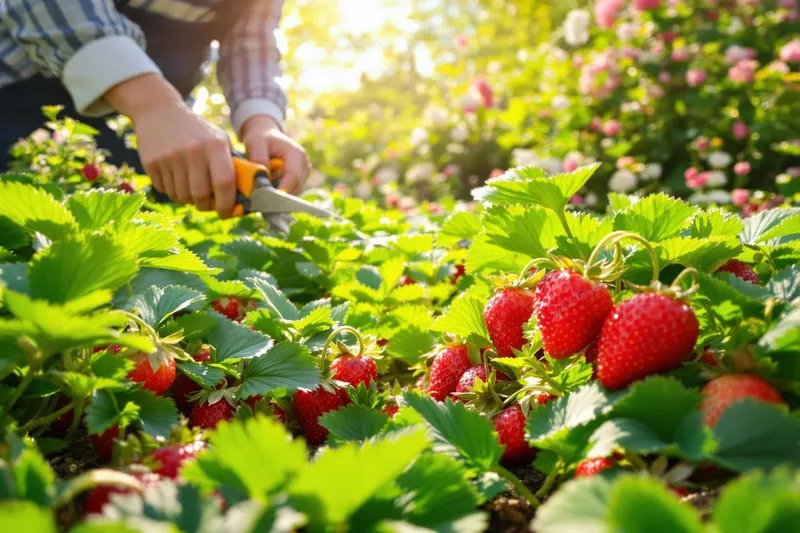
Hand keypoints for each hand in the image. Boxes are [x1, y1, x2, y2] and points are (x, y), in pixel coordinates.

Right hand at [104, 74, 236, 217]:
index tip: (227, 213)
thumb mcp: (219, 139)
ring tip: (190, 186)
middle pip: (200, 195)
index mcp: (214, 146)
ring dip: (188, 199)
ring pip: (182, 196)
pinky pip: (165, 190)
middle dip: (206, 206)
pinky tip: (174, 176)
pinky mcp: (151, 162)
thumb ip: (231, 164)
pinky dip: (172, 190)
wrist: (158, 111)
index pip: (224, 183)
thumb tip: (244, 196)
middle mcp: (193, 151)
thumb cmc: (197, 132)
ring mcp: (170, 157)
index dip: (227, 204)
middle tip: (207, 204)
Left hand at [240, 115, 309, 194]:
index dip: (283, 189)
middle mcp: (304, 165)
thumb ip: (258, 158)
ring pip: (293, 191)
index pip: (293, 176)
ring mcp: (303, 174)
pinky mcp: (299, 180)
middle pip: (295, 187)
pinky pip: (290, 191)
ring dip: (278, 192)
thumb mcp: (255, 143)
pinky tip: (270, 185)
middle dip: (279, 193)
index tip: (271, 200)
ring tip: (265, 186)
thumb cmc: (261, 139)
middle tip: (261, 198)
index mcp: (296, 154)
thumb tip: (262, 176)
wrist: (267, 137)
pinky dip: (279, 191)